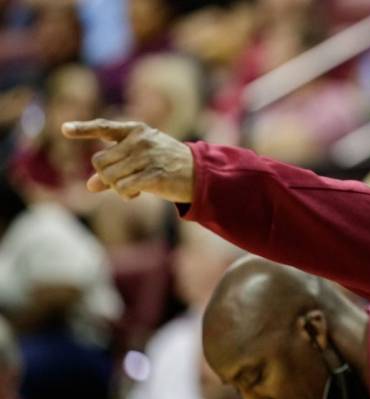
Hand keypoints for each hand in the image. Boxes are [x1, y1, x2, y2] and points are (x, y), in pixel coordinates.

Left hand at [61, 119, 194, 202]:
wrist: (199, 173)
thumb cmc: (166, 164)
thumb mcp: (140, 160)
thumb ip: (114, 169)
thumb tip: (90, 185)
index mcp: (135, 130)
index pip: (104, 127)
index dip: (83, 129)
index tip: (64, 129)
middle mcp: (140, 140)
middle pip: (100, 161)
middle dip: (105, 175)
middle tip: (120, 180)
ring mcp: (147, 157)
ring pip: (109, 177)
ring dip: (116, 187)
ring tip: (130, 187)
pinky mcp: (154, 175)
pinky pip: (123, 188)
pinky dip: (125, 194)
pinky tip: (134, 194)